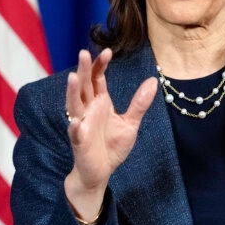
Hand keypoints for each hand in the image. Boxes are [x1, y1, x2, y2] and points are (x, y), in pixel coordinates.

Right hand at [63, 48, 156, 219]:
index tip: (107, 52)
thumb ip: (139, 103)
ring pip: (74, 105)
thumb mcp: (130, 123)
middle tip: (84, 53)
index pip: (97, 79)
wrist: (101, 172)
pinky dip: (74, 127)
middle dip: (84, 70)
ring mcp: (81, 125)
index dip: (100, 65)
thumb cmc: (112, 147)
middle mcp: (88, 110)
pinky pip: (75, 133)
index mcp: (99, 103)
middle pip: (83, 86)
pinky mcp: (79, 142)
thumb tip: (152, 81)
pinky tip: (75, 122)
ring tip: (72, 77)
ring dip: (72, 92)